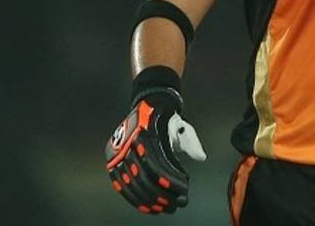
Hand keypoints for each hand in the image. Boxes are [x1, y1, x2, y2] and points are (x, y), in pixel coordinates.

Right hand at [105, 89, 206, 214]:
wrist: (148, 107)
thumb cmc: (168, 121)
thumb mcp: (183, 128)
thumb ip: (191, 143)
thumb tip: (201, 157)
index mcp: (145, 133)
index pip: (155, 164)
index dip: (169, 180)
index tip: (183, 189)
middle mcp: (128, 144)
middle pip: (143, 177)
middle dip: (160, 195)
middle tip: (176, 204)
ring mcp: (118, 153)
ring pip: (131, 183)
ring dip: (148, 200)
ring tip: (164, 208)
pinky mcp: (113, 161)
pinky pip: (121, 184)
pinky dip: (133, 198)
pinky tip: (147, 207)